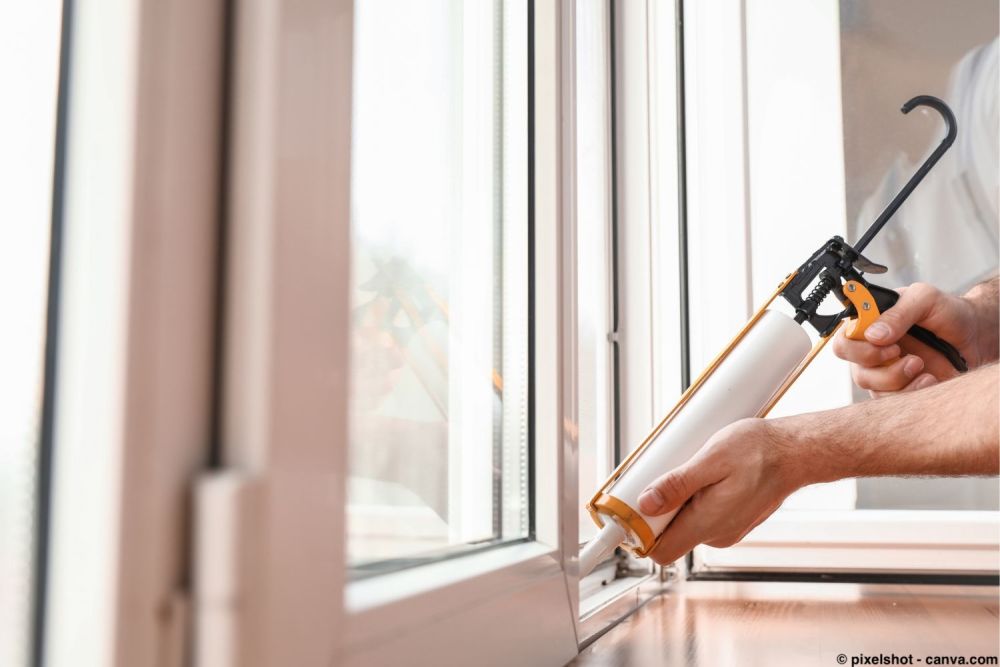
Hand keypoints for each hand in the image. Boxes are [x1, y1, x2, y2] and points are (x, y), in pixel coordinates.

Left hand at [637, 418, 810, 565]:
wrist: (796, 451)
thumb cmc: (760, 451)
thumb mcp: (711, 459)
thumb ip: (678, 484)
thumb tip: (647, 502)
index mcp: (708, 523)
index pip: (660, 551)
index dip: (639, 534)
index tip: (628, 510)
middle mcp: (717, 533)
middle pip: (668, 534)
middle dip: (657, 510)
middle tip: (659, 475)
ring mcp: (726, 528)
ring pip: (684, 522)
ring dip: (677, 500)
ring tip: (686, 468)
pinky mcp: (732, 519)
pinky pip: (701, 515)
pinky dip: (694, 498)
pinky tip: (701, 474)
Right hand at [831, 282, 983, 396]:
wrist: (976, 337)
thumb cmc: (949, 313)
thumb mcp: (925, 299)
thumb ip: (898, 312)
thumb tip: (873, 335)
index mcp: (870, 325)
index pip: (843, 339)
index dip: (856, 345)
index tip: (882, 340)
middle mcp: (872, 350)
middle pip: (853, 366)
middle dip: (875, 362)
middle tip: (899, 352)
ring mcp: (884, 372)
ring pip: (871, 385)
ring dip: (896, 377)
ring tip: (920, 364)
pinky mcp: (900, 390)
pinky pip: (891, 401)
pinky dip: (910, 391)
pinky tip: (928, 378)